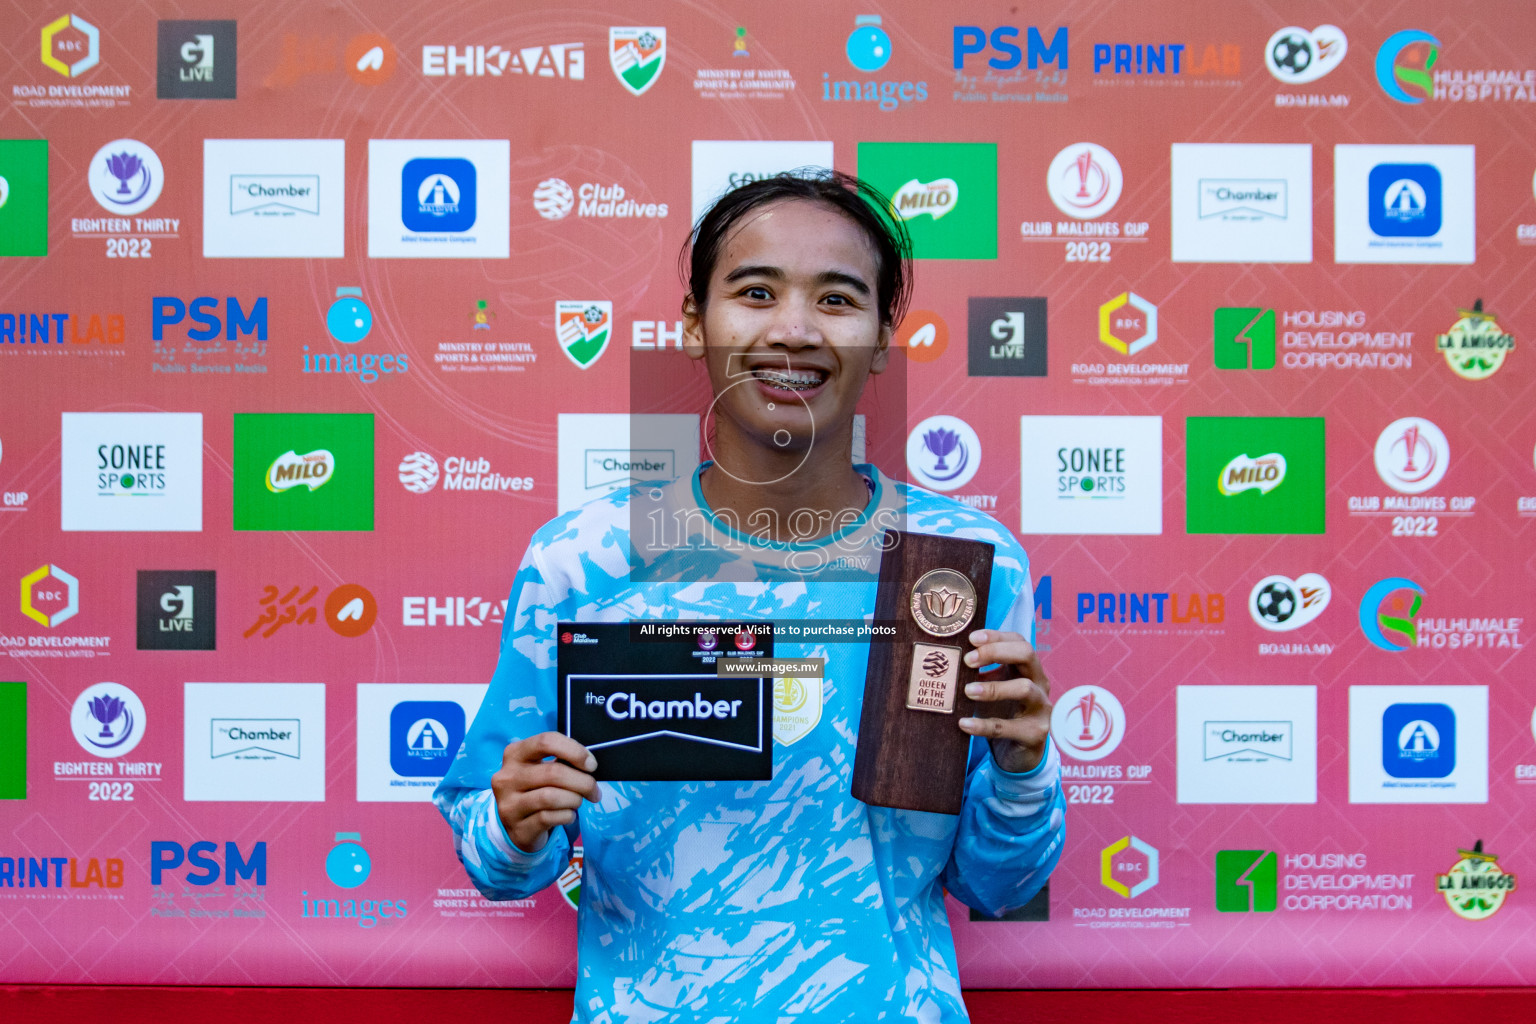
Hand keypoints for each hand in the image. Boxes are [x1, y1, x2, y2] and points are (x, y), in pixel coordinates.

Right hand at [491, 731, 600, 852]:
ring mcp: (509, 804)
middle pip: (553, 772)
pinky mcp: (517, 828)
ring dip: (574, 800)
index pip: (546, 741)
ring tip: (577, 802)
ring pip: (551, 797)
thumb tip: (588, 765)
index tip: (591, 765)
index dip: (575, 751)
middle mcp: (507, 777)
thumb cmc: (537, 790)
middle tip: (594, 791)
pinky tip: (567, 815)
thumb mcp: (543, 769)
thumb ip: (562, 761)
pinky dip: (567, 815)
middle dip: (583, 782)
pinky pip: (549, 818)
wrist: (518, 826)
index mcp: (514, 754)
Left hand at [956, 629, 1052, 773]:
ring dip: (994, 687)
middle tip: (968, 660)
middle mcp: (1040, 684)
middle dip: (996, 652)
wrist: (1018, 755)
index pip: (1018, 641)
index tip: (971, 639)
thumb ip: (978, 676)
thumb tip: (946, 662)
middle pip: (1027, 654)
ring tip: (967, 691)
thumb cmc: (1002, 715)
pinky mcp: (1035, 734)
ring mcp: (1041, 708)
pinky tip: (964, 724)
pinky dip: (984, 725)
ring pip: (1024, 688)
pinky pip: (1009, 727)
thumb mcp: (992, 691)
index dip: (996, 636)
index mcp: (1028, 669)